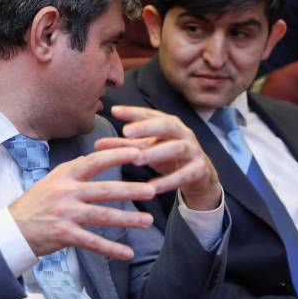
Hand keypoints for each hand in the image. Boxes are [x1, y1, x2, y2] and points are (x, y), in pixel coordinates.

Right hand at [8, 147, 156, 259]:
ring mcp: (66, 214)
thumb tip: (91, 158)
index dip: (117, 156)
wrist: (12, 229)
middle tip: (152, 190)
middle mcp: (66, 192)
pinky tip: (127, 253)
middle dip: (130, 190)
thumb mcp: (51, 180)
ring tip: (148, 220)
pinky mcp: (65, 235)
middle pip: (104, 190)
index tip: (138, 152)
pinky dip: (111, 249)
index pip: (94, 161)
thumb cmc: (34, 204)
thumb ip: (72, 170)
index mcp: (65, 175)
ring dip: (128, 219)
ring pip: (103, 216)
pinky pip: (93, 242)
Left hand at [95, 105, 221, 210]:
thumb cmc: (169, 158)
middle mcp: (183, 133)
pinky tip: (150, 187)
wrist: (200, 176)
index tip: (115, 110)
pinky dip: (167, 182)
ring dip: (156, 152)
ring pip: (177, 148)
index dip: (134, 112)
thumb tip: (97, 144)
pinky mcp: (199, 170)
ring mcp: (193, 151)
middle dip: (147, 127)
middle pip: (167, 125)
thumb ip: (124, 146)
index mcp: (170, 125)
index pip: (151, 114)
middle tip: (126, 132)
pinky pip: (183, 175)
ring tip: (137, 159)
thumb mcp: (147, 150)